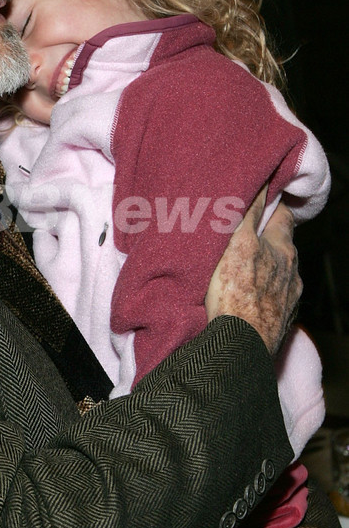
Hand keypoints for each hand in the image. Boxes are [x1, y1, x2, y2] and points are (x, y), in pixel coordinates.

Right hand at [205, 187, 300, 353]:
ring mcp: (289, 300)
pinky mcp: (280, 322)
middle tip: (247, 235)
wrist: (241, 347)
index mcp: (283, 249)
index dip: (273, 206)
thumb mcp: (238, 243)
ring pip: (280, 275)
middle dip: (268, 240)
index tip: (264, 200)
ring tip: (244, 270)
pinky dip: (263, 296)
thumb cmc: (236, 293)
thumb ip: (250, 212)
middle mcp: (292, 273)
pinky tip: (247, 300)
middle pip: (282, 247)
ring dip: (267, 270)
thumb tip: (263, 180)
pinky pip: (274, 301)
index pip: (284, 217)